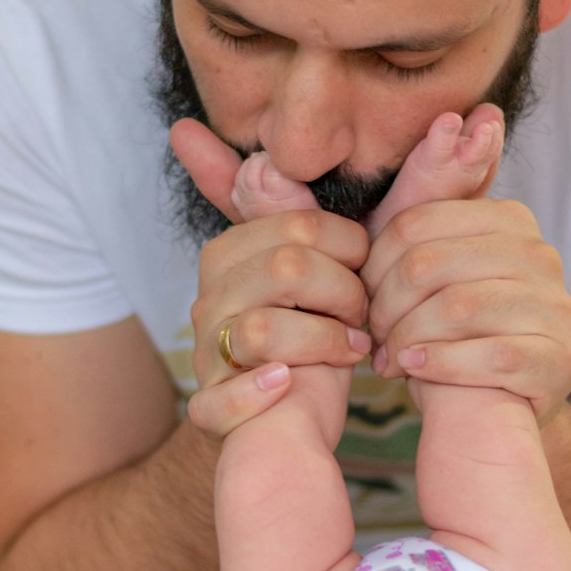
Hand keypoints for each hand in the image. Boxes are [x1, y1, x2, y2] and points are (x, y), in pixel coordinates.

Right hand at [170, 119, 371, 437]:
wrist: (300, 423)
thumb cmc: (323, 336)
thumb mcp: (326, 267)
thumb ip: (313, 207)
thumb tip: (273, 146)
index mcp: (233, 250)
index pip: (296, 223)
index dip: (348, 246)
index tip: (364, 266)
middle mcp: (210, 295)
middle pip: (286, 267)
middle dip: (344, 292)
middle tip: (364, 314)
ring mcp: (205, 351)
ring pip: (257, 328)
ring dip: (321, 341)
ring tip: (351, 349)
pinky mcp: (209, 406)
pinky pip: (218, 398)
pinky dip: (254, 393)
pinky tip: (287, 384)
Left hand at [361, 196, 570, 424]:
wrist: (509, 399)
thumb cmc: (462, 330)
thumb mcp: (442, 273)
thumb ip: (415, 237)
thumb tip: (372, 219)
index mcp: (507, 219)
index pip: (416, 223)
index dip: (375, 265)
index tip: (365, 298)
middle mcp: (538, 254)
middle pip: (429, 263)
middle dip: (386, 306)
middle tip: (375, 336)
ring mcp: (554, 306)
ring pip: (457, 307)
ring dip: (406, 338)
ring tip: (390, 359)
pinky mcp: (559, 357)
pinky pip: (490, 355)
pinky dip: (440, 364)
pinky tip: (415, 370)